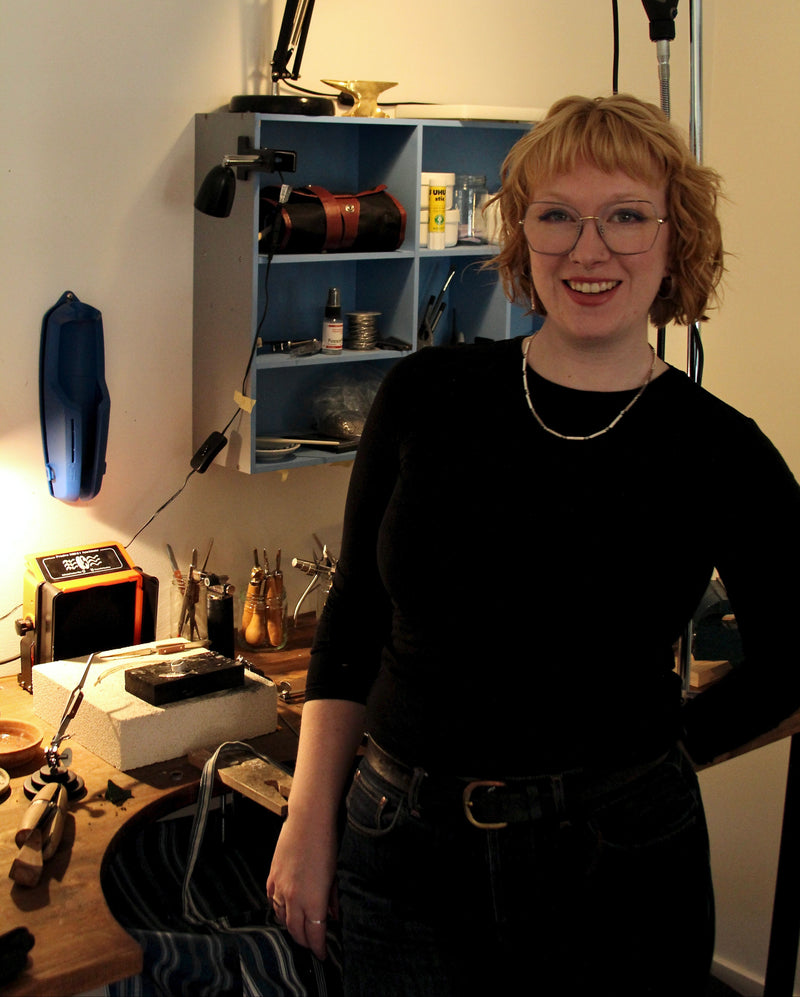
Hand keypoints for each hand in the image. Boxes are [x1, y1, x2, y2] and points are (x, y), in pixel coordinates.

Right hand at [267, 812, 337, 960]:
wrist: (308, 820)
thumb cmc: (327, 844)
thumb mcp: (336, 875)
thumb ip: (332, 899)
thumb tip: (333, 916)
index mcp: (313, 901)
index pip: (314, 934)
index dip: (318, 948)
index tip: (322, 954)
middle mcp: (294, 898)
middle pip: (296, 931)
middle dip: (305, 941)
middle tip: (312, 945)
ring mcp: (280, 887)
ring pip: (281, 917)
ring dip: (291, 926)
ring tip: (299, 929)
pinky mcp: (272, 876)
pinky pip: (272, 900)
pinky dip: (278, 909)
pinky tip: (285, 909)